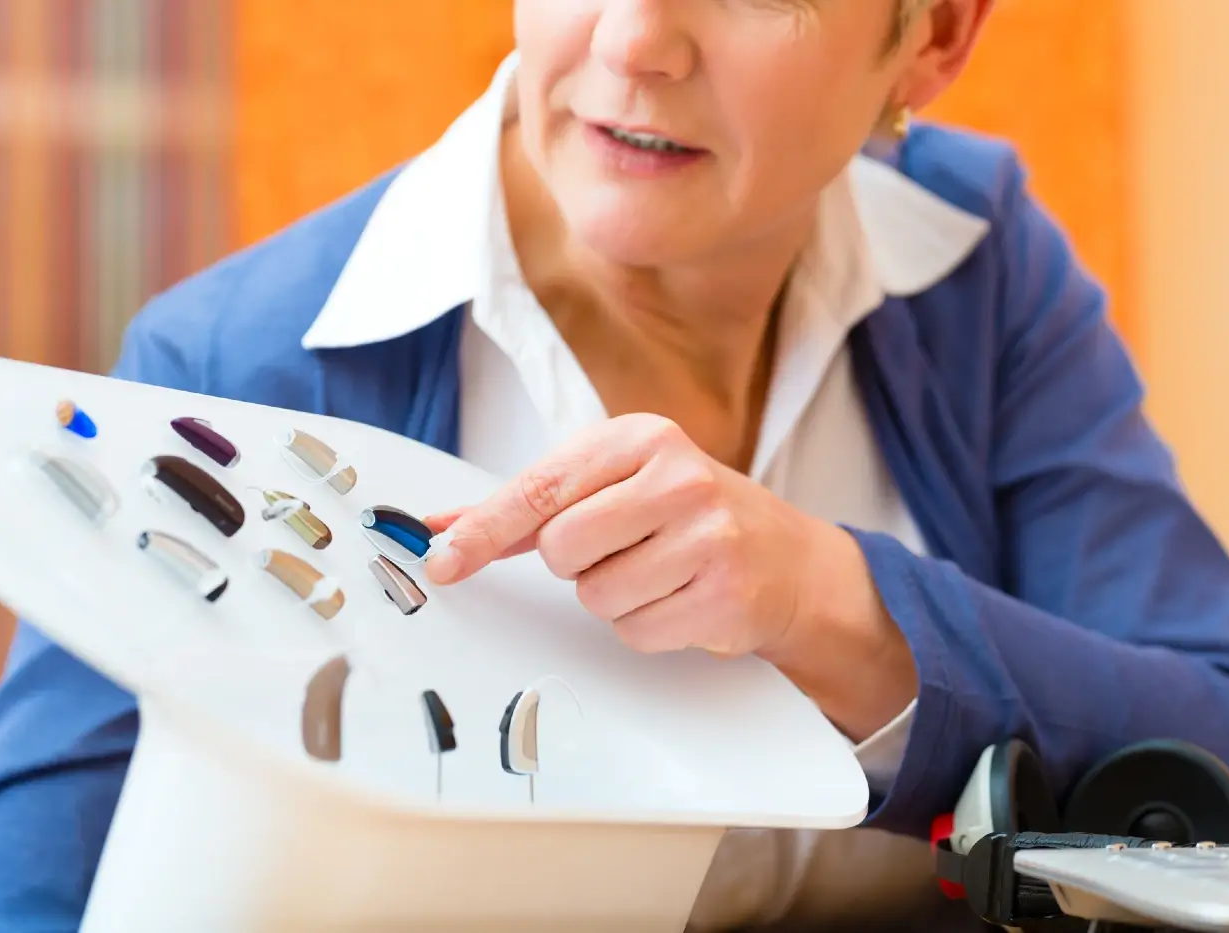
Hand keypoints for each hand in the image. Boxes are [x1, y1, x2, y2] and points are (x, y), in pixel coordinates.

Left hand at [424, 413, 887, 665]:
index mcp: (641, 437)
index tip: (442, 560)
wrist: (785, 557)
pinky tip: (679, 597)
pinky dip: (646, 625)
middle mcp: (678, 477)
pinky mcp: (723, 594)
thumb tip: (443, 528)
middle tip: (620, 547)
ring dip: (613, 597)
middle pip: (563, 547)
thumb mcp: (614, 484)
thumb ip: (528, 506)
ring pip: (596, 596)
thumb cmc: (684, 515)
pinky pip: (635, 631)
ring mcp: (707, 536)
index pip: (541, 487)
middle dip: (576, 562)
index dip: (484, 529)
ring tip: (657, 571)